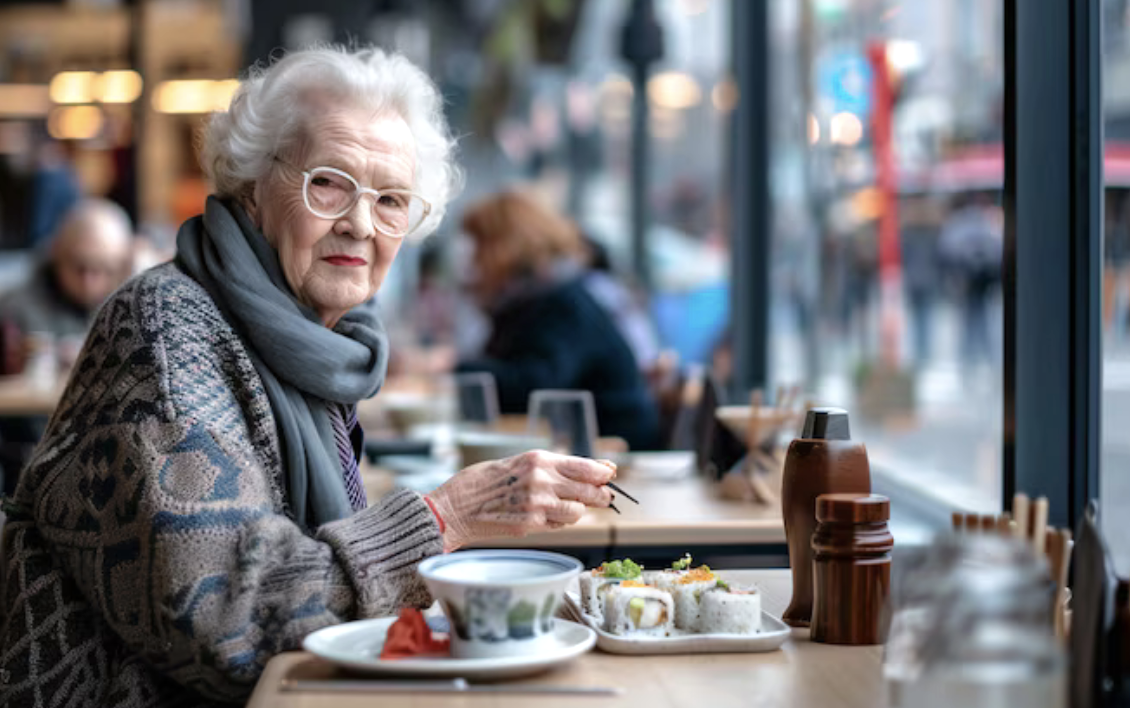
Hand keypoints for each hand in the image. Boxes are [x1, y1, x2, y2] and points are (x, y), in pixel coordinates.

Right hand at [426, 451, 616, 551]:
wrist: (454, 507)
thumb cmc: (482, 482)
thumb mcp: (518, 464)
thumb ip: (552, 468)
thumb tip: (593, 469)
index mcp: (538, 459)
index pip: (586, 466)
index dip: (603, 473)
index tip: (610, 475)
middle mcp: (541, 480)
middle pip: (589, 489)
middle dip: (600, 495)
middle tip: (603, 497)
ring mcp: (537, 504)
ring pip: (578, 511)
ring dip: (577, 511)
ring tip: (563, 507)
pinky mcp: (531, 525)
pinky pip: (559, 525)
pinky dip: (559, 522)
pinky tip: (545, 516)